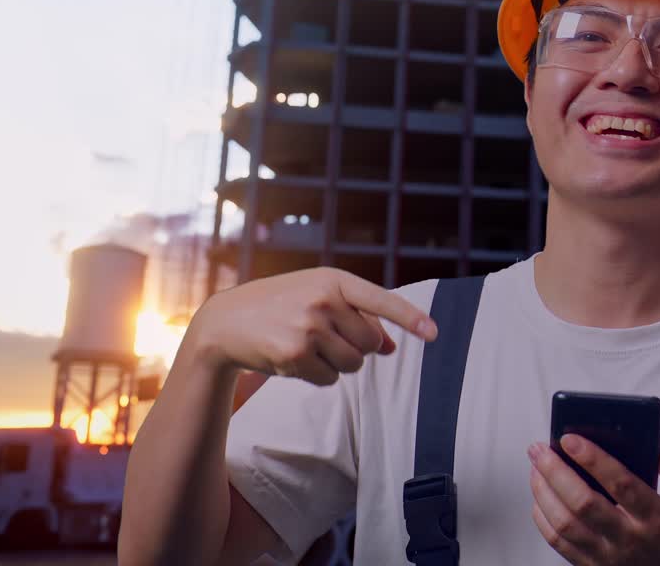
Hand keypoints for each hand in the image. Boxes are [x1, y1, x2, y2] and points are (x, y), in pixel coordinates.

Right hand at [184, 267, 436, 384]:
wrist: (225, 322)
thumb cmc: (282, 307)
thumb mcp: (319, 299)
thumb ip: (358, 318)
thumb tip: (393, 347)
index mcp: (334, 279)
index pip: (381, 300)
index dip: (411, 318)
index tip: (435, 334)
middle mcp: (323, 300)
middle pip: (371, 343)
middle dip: (356, 348)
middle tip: (325, 337)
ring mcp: (308, 327)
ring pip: (354, 364)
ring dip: (337, 364)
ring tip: (307, 346)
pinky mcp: (294, 354)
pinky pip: (330, 379)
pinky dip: (317, 376)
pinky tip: (292, 359)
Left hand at [527, 435, 659, 565]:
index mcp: (657, 518)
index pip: (621, 484)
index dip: (593, 459)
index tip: (571, 438)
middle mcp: (630, 538)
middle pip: (583, 503)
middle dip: (555, 471)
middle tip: (540, 448)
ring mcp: (608, 556)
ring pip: (565, 523)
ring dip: (543, 492)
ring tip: (536, 468)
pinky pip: (559, 544)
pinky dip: (543, 519)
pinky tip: (540, 498)